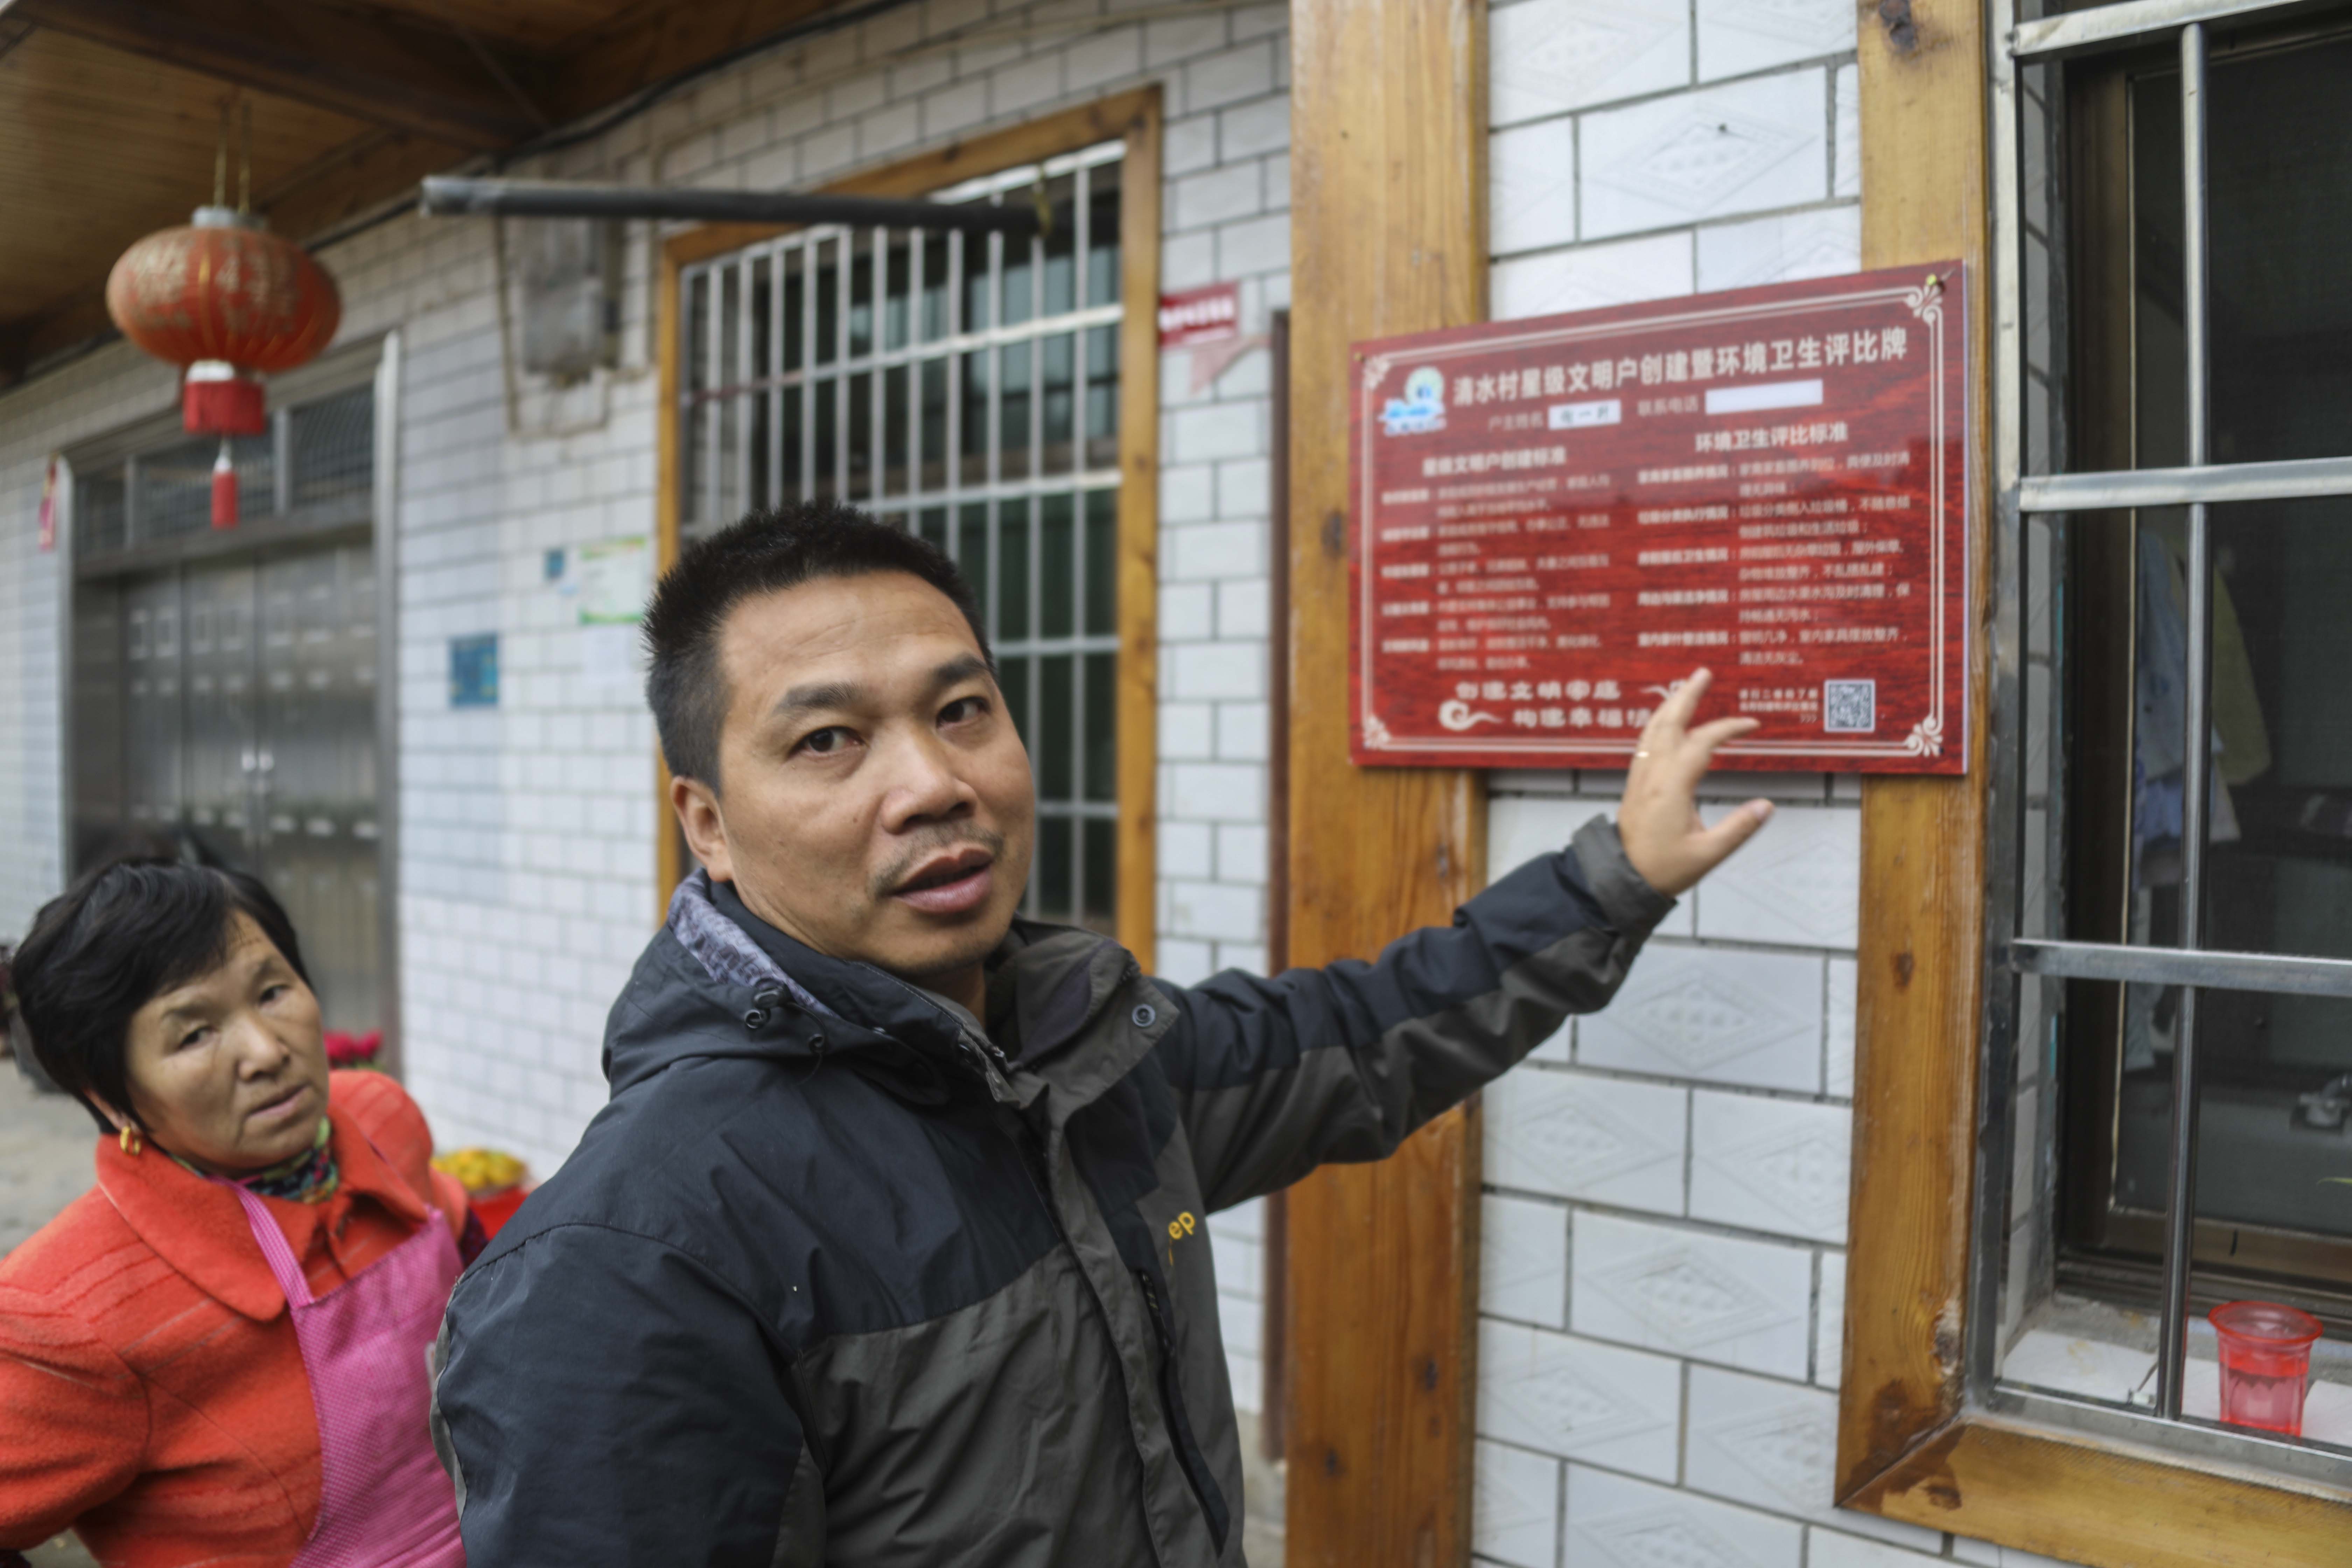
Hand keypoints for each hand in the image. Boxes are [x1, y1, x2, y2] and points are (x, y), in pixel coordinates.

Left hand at [1616, 668, 1772, 896]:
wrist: (1622, 878)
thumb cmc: (1662, 869)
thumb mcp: (1708, 854)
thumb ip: (1739, 828)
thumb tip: (1766, 807)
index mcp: (1671, 787)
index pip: (1702, 743)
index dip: (1727, 728)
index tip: (1751, 725)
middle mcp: (1652, 775)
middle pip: (1669, 723)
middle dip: (1687, 695)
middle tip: (1703, 673)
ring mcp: (1640, 777)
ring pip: (1652, 730)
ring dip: (1670, 705)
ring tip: (1686, 688)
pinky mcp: (1634, 784)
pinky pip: (1645, 743)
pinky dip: (1658, 724)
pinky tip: (1665, 722)